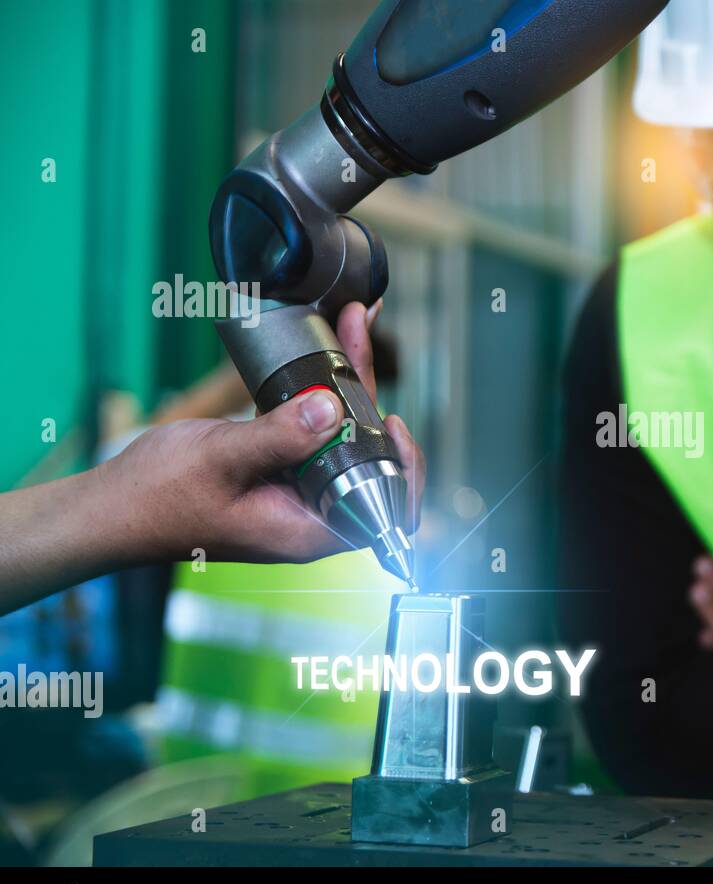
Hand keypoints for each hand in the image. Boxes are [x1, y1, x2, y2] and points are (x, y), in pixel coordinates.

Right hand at [96, 299, 424, 564]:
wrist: (112, 505)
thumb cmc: (157, 500)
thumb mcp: (222, 460)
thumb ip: (280, 437)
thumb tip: (332, 410)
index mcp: (308, 529)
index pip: (382, 509)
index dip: (401, 469)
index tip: (393, 422)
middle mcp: (311, 512)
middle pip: (366, 458)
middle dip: (371, 397)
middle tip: (361, 335)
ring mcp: (296, 489)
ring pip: (342, 437)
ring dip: (349, 384)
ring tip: (351, 326)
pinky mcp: (280, 467)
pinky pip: (314, 429)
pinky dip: (321, 390)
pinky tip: (326, 349)